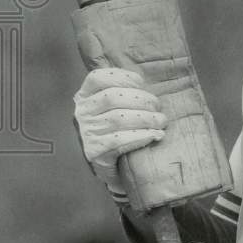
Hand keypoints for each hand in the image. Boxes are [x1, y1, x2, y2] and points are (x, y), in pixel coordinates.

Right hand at [73, 68, 165, 204]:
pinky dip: (141, 136)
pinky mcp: (94, 152)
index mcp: (85, 96)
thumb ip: (125, 91)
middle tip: (157, 108)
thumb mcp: (114, 107)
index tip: (141, 83)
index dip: (122, 76)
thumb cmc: (117, 129)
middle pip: (112, 97)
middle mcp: (82, 112)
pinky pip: (119, 140)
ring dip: (145, 119)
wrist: (109, 166)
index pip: (98, 78)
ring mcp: (86, 133)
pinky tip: (154, 135)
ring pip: (118, 119)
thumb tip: (150, 81)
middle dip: (141, 100)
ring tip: (160, 121)